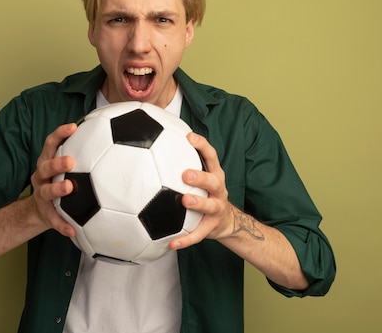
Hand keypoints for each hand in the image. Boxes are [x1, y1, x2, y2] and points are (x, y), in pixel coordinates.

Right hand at [30, 123, 77, 236]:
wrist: (41, 210)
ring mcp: (41, 195)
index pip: (51, 143)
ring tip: (68, 188)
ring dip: (56, 189)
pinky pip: (53, 220)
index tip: (72, 127)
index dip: (60, 134)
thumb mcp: (67, 167)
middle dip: (56, 162)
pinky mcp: (45, 213)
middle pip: (45, 166)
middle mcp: (41, 176)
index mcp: (47, 161)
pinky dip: (62, 225)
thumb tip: (114, 137)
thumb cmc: (61, 181)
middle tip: (70, 161)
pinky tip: (72, 231)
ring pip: (45, 191)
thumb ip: (85, 154)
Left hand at [169, 132, 234, 249]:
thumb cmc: (205, 193)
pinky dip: (185, 240)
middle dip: (201, 176)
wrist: (225, 220)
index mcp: (214, 175)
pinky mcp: (211, 227)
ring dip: (198, 204)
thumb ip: (184, 161)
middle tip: (185, 174)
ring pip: (210, 206)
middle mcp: (218, 190)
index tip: (190, 137)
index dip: (202, 146)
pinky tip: (172, 244)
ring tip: (185, 201)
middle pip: (213, 181)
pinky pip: (198, 235)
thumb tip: (156, 143)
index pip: (211, 156)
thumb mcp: (202, 174)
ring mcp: (216, 209)